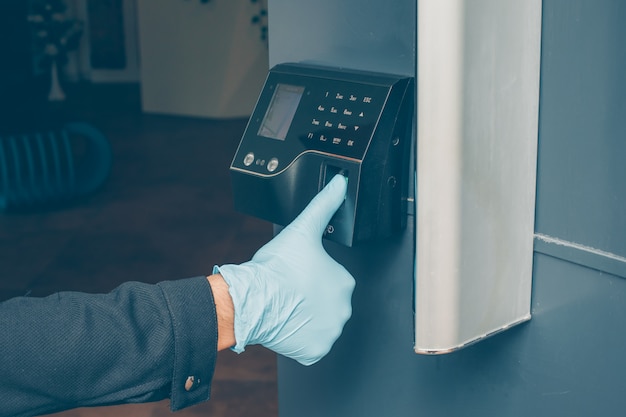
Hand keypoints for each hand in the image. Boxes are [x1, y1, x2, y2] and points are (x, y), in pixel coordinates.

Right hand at [215, 175, 354, 364]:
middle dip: (311, 298)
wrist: (252, 299)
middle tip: (291, 290)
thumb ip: (324, 204)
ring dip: (306, 317)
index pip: (332, 279)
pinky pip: (310, 344)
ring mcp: (330, 332)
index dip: (312, 276)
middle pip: (327, 302)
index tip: (297, 275)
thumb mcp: (303, 228)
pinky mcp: (315, 350)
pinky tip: (288, 323)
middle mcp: (343, 309)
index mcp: (344, 282)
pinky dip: (300, 338)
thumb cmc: (275, 268)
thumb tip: (340, 183)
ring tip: (287, 304)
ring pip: (319, 323)